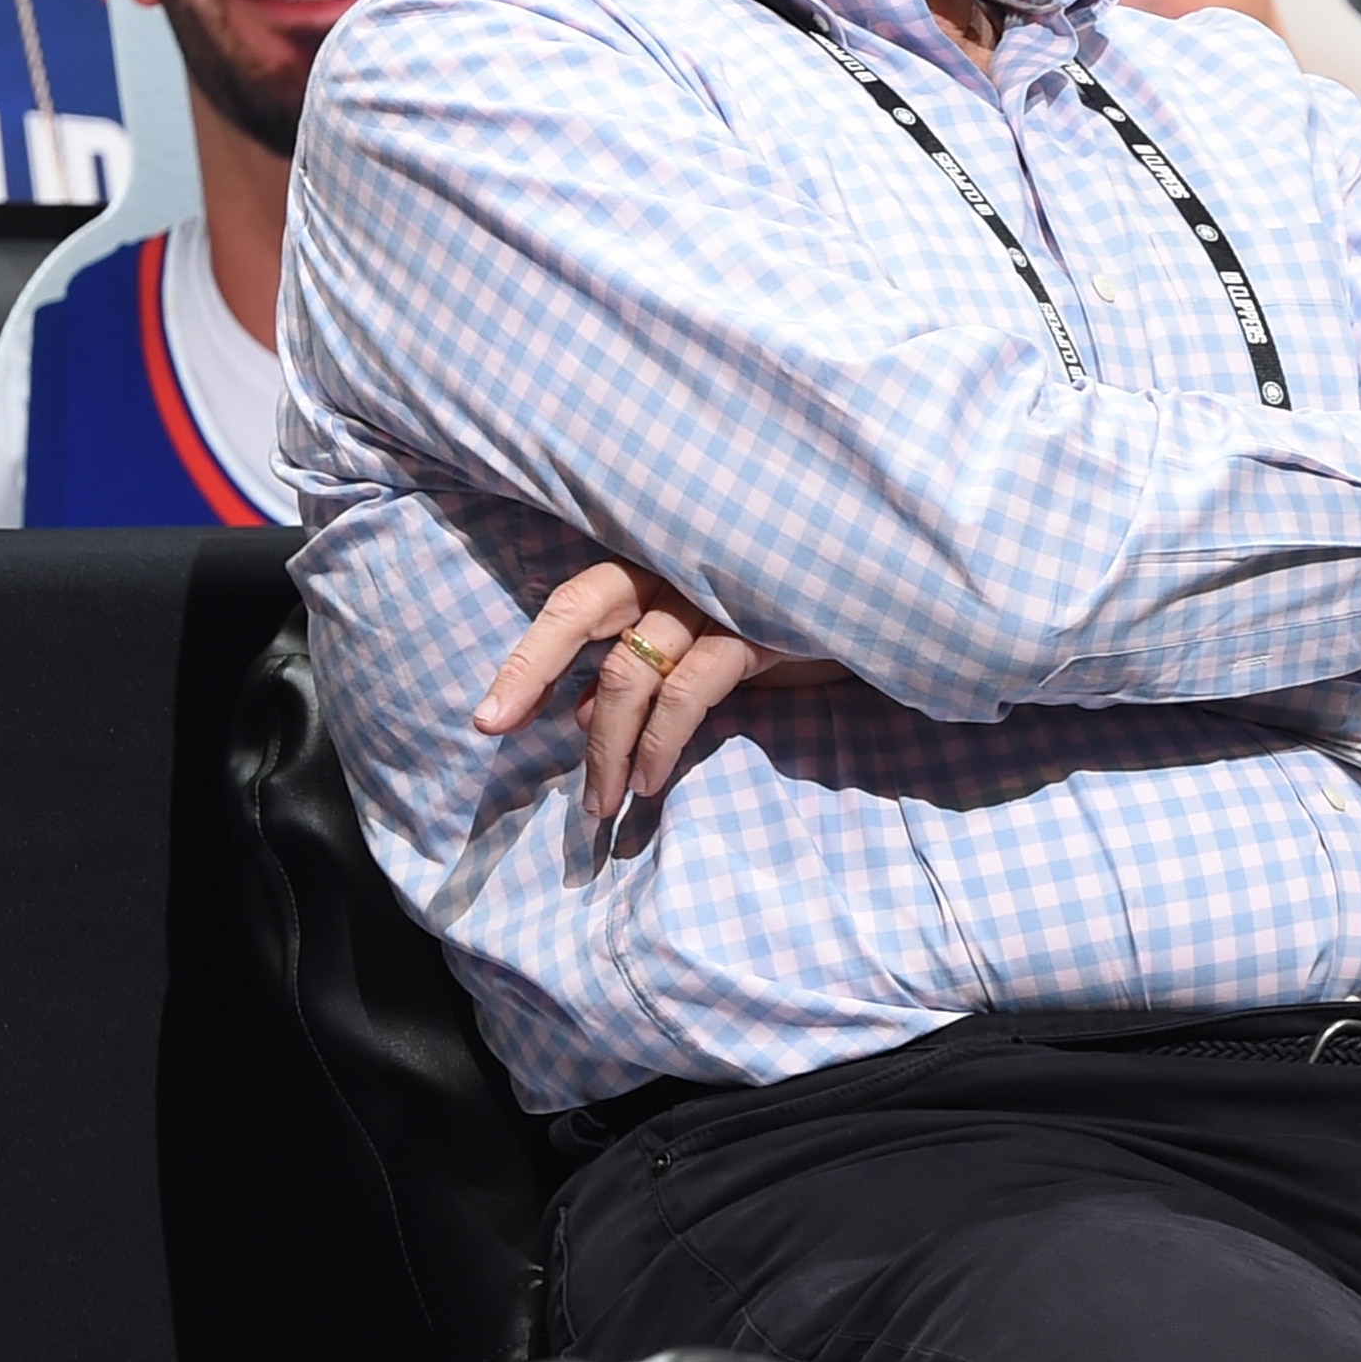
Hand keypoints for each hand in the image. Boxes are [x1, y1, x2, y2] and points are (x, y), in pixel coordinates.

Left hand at [474, 561, 847, 817]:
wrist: (870, 594)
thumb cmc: (779, 614)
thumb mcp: (702, 639)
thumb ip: (644, 666)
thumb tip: (584, 712)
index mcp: (656, 561)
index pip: (575, 599)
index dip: (530, 655)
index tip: (490, 717)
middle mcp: (675, 567)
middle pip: (585, 608)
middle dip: (533, 669)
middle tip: (496, 728)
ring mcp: (715, 594)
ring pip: (631, 670)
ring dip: (607, 745)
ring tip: (600, 800)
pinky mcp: (755, 629)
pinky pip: (688, 693)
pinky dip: (661, 742)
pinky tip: (651, 781)